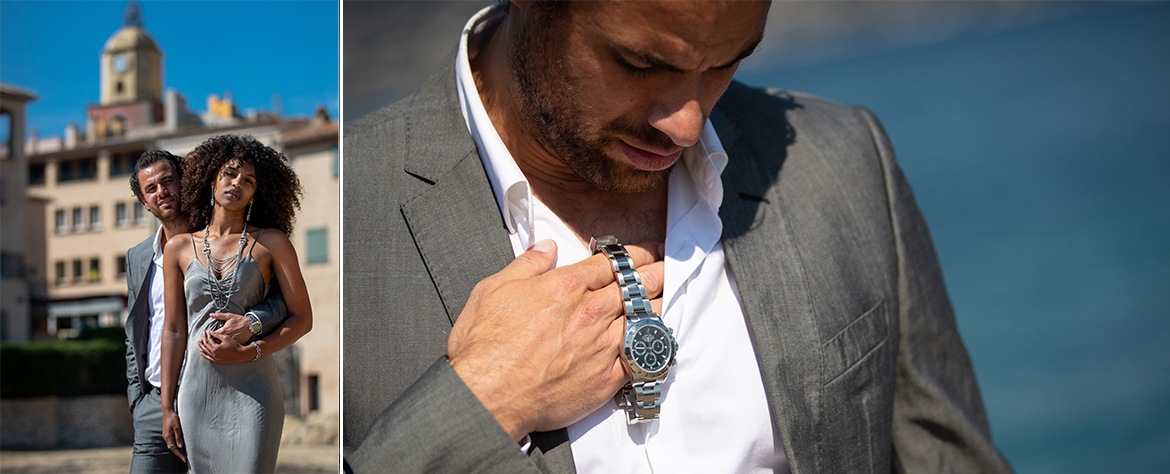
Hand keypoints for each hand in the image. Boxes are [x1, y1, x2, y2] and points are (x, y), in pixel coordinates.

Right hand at [161, 408, 186, 462]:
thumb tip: (180, 446)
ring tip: (184, 454)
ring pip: (172, 445)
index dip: (179, 454)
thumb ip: (179, 437)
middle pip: (172, 448)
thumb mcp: (177, 427)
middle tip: (185, 459)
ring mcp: (166, 435)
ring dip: (178, 450)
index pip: (174, 448)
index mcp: (168, 436)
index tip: (184, 459)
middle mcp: (166, 437)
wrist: (168, 411)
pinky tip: (180, 447)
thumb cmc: (173, 418)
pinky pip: (172, 442)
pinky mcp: (168, 433)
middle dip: (179, 454)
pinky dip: (176, 445)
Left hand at [198, 330, 251, 363]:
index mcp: (216, 348)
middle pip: (206, 345)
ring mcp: (215, 358)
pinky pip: (209, 358)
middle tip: (202, 335)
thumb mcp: (226, 338)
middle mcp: (214, 354)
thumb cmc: (235, 345)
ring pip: (206, 352)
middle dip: (203, 339)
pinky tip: (202, 352)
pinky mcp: (218, 361)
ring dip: (202, 347)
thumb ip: (217, 335)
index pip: (209, 340)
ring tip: (199, 343)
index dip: (208, 335)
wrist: (241, 354)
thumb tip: (211, 332)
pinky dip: (204, 355)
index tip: (207, 331)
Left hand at [210, 312, 252, 343]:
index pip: (212, 335)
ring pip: (222, 346)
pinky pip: (229, 347)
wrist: (251, 326)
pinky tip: (224, 346)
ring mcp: (232, 341)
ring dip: (218, 345)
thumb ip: (219, 315)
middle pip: (215, 342)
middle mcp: (227, 337)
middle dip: (212, 342)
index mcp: (224, 330)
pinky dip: (226, 347)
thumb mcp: (229, 316)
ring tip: (216, 344)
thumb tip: (211, 314)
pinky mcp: (236, 344)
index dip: (209, 336)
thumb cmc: (240, 320)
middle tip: (210, 341)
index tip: (207, 336)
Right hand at [447, 239, 663, 441]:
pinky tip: (658, 338)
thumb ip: (526, 265)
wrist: (490, 395)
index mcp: (565, 286)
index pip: (612, 262)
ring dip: (659, 304)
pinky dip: (653, 344)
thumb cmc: (486, 347)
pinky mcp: (607, 377)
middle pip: (636, 285)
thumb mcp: (493, 289)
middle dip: (656, 272)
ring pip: (647, 317)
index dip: (633, 254)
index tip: (645, 252)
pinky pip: (643, 356)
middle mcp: (590, 312)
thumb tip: (545, 247)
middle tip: (665, 265)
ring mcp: (603, 345)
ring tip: (667, 296)